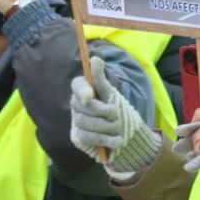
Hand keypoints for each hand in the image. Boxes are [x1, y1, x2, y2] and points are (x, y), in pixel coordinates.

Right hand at [69, 55, 160, 177]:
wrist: (124, 134)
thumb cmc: (115, 110)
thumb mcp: (110, 94)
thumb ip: (100, 78)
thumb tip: (94, 58)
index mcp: (84, 90)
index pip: (77, 85)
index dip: (82, 90)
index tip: (90, 97)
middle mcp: (76, 105)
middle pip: (83, 107)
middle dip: (102, 111)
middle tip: (116, 114)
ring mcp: (75, 122)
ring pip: (86, 122)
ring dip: (107, 126)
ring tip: (119, 127)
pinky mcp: (78, 137)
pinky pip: (88, 137)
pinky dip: (105, 139)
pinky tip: (117, 140)